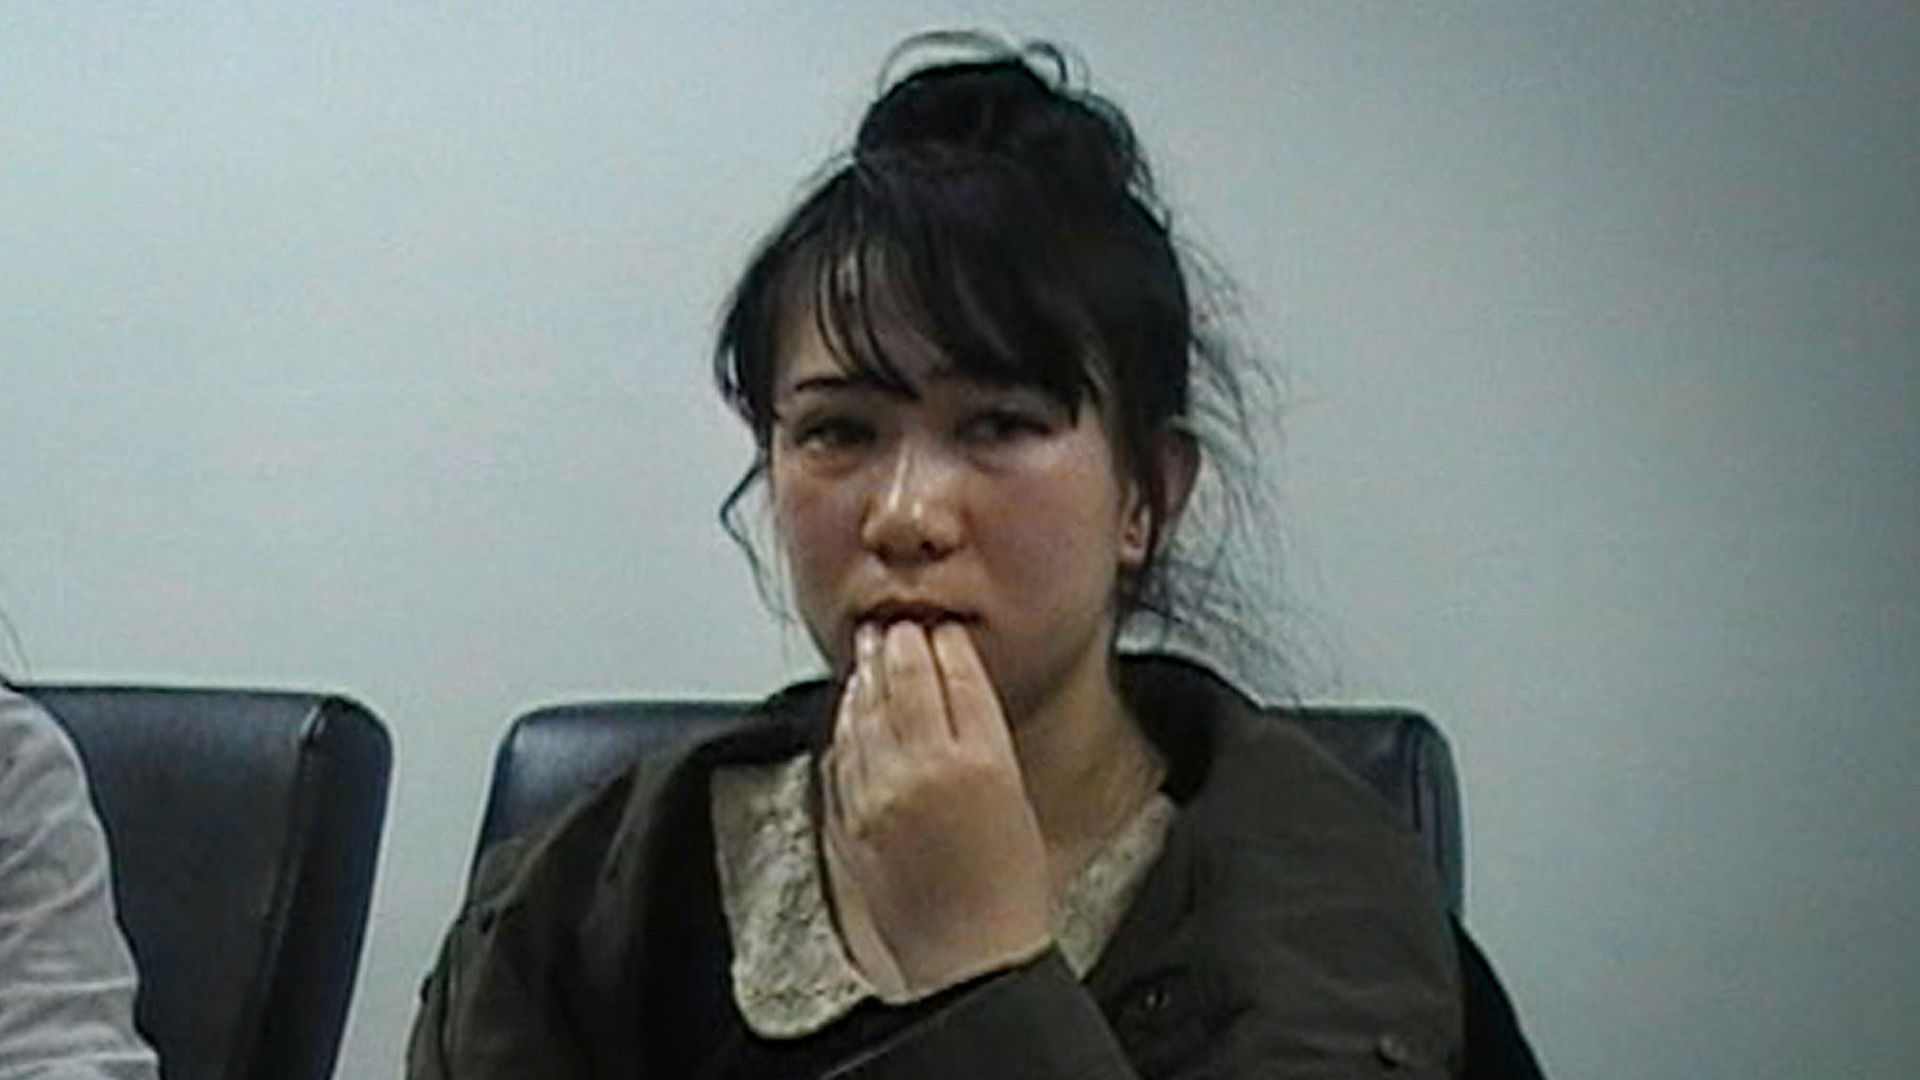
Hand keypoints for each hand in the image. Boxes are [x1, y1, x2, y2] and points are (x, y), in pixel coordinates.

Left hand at [821, 620, 1051, 996]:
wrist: (971, 960)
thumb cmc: (1007, 890)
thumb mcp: (1016, 796)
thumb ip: (982, 740)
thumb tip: (953, 689)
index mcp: (981, 761)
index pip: (954, 674)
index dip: (943, 643)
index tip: (940, 629)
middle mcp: (925, 769)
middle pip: (903, 680)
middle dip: (899, 644)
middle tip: (898, 624)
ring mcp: (881, 794)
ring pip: (865, 709)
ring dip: (867, 673)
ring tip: (871, 647)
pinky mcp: (852, 819)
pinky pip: (843, 750)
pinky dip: (848, 719)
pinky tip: (853, 704)